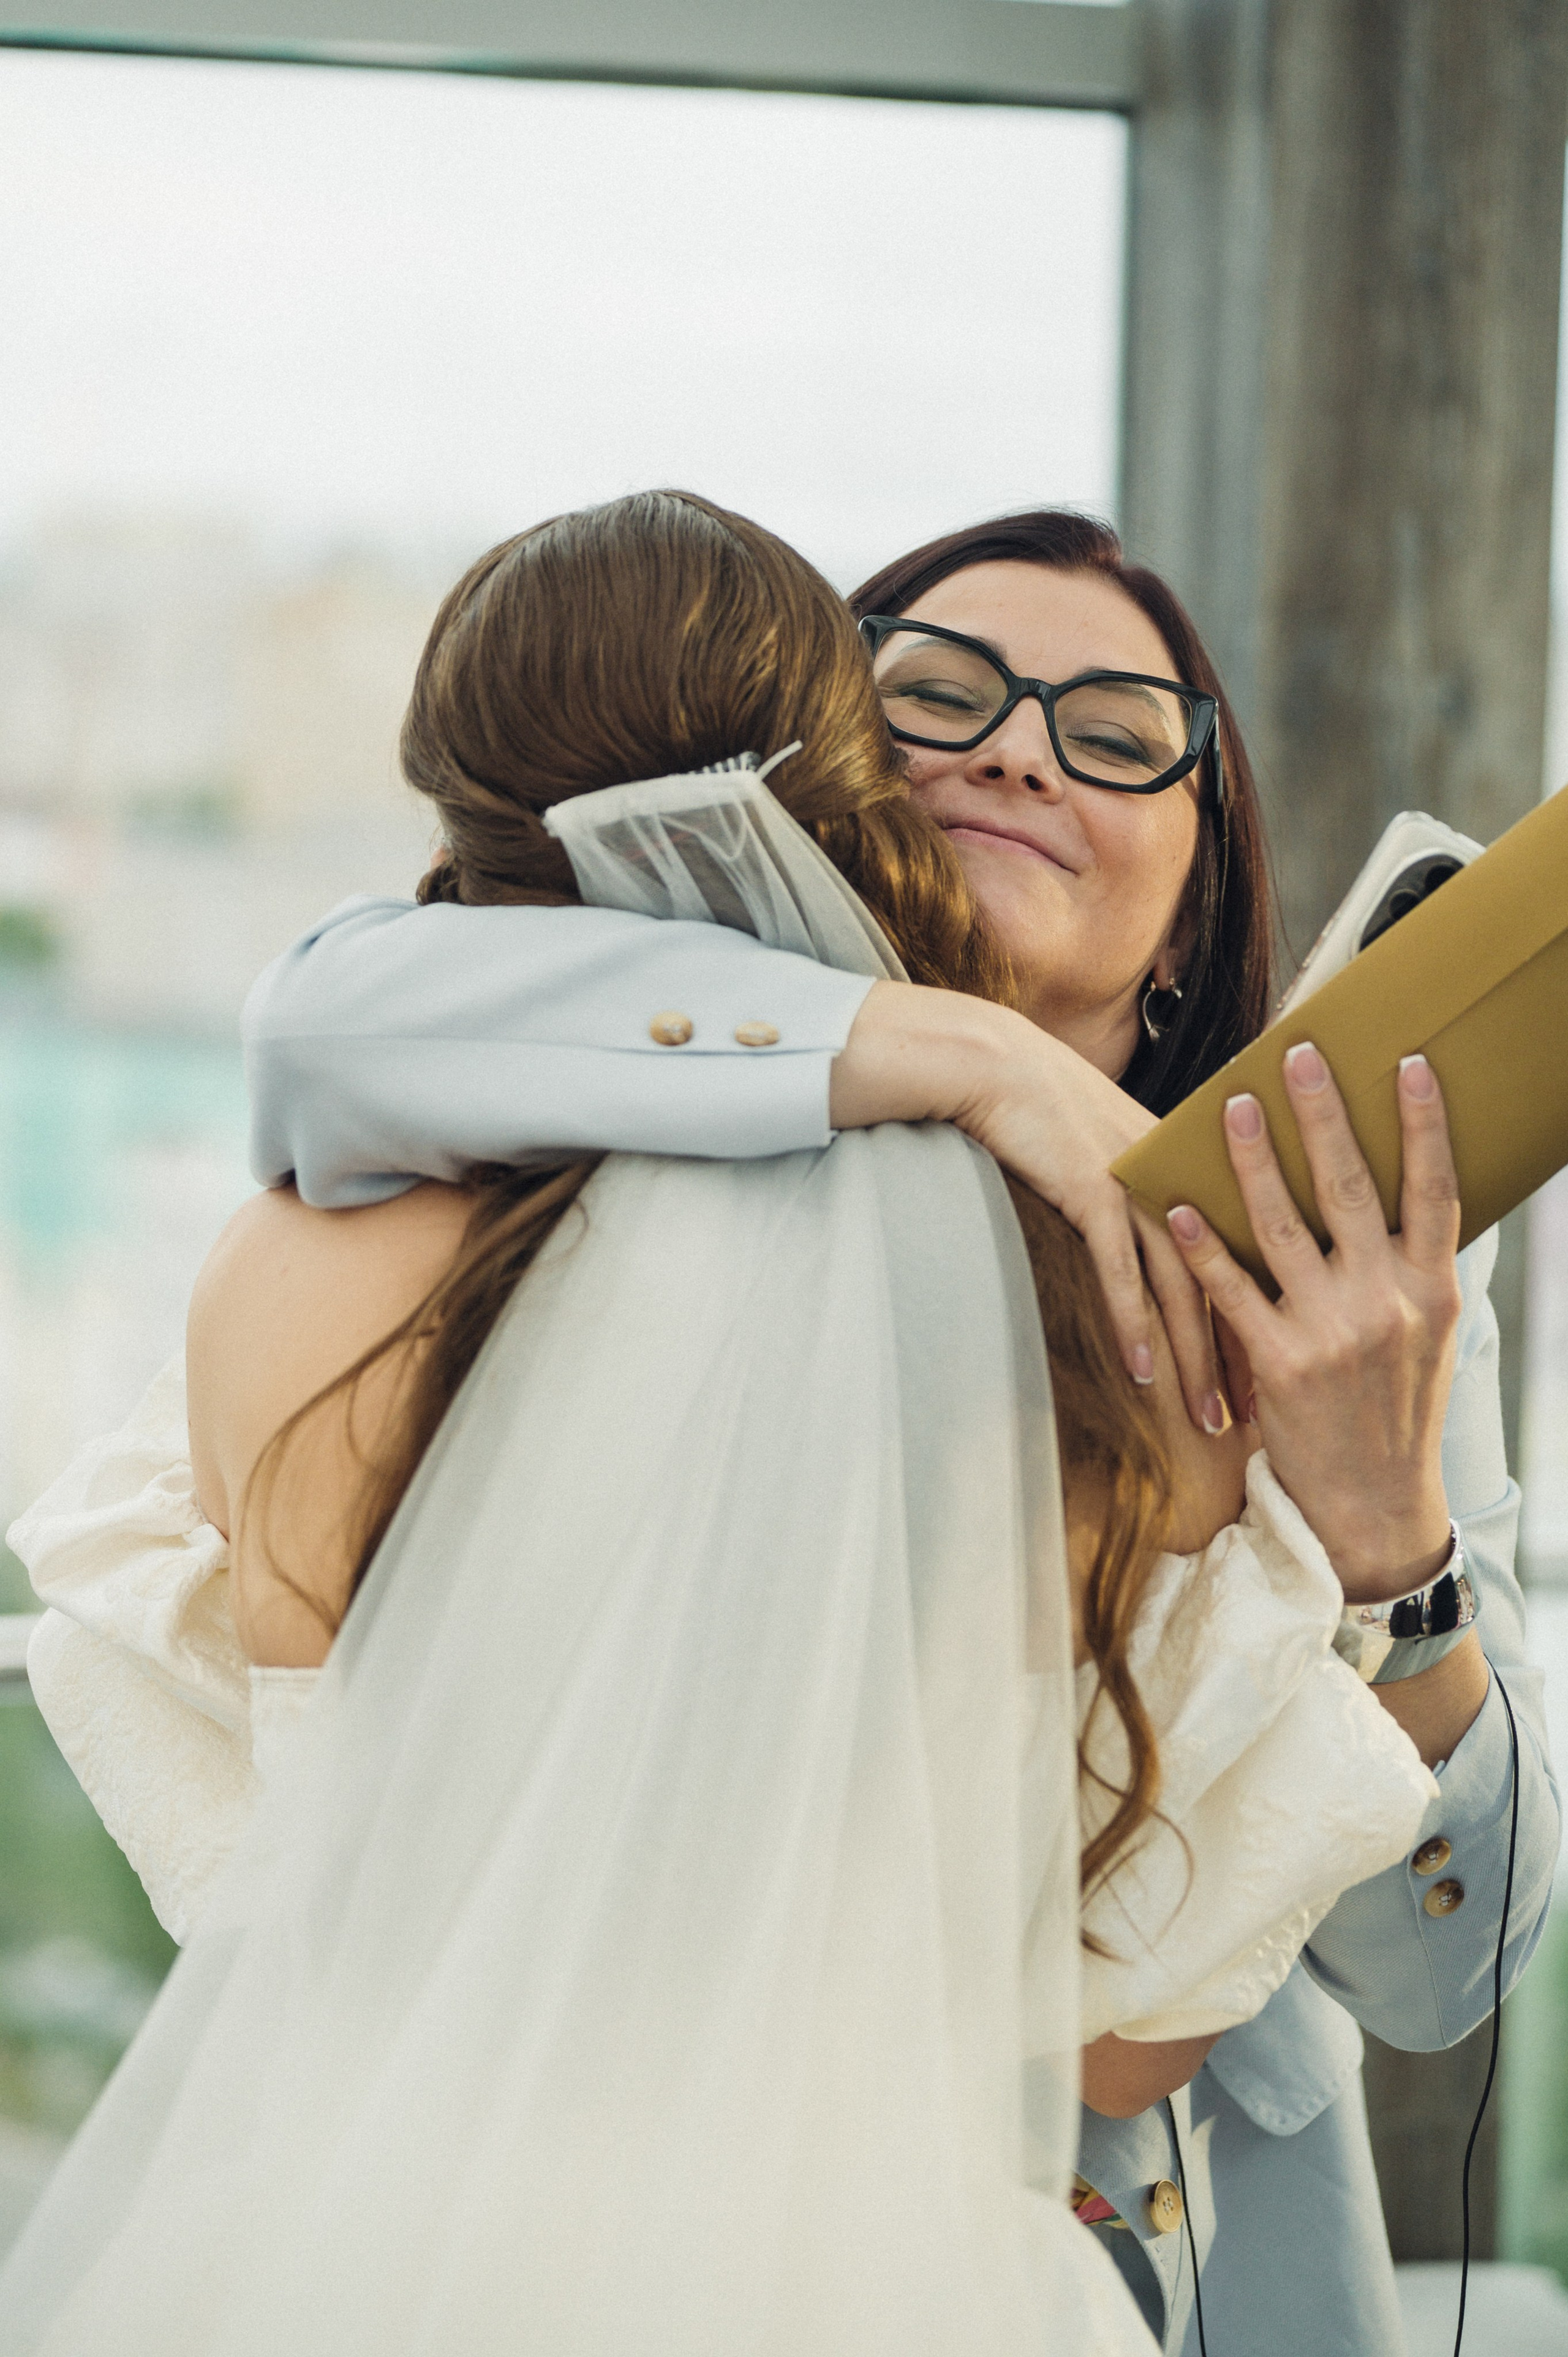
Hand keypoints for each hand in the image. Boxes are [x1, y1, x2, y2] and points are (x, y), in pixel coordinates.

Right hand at [829, 982, 1229, 1432]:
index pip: (1241, 1252)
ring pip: (1181, 1287)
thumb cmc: (1044, 1103)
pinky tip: (1144, 1375)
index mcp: (1188, 1164)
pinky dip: (1134, 1326)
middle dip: (1245, 1353)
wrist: (997, 1065)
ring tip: (1211, 1416)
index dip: (1262, 1314)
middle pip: (1226, 1280)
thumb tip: (1156, 1234)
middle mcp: (1175, 1177)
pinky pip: (1120, 1273)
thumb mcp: (1109, 1145)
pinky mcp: (1094, 1192)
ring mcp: (1138, 1185)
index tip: (1272, 1370)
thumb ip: (1140, 1187)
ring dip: (1196, 1358)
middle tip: (1260, 1416)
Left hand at [1163, 1045, 1461, 1601]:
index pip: (1434, 1189)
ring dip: (1251, 1161)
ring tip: (1227, 1107)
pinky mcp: (1279, 1365)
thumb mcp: (1427, 1338)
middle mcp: (1387, 1303)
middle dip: (1322, 1116)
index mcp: (1432, 1290)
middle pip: (1352, 1189)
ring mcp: (1332, 1333)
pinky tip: (1175, 1205)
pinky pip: (1230, 1292)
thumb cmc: (1396, 1412)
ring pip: (1283, 1227)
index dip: (1423, 1124)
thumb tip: (1400, 1198)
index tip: (1406, 1064)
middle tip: (1297, 1055)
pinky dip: (1202, 1246)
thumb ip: (1409, 1270)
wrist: (1374, 1507)